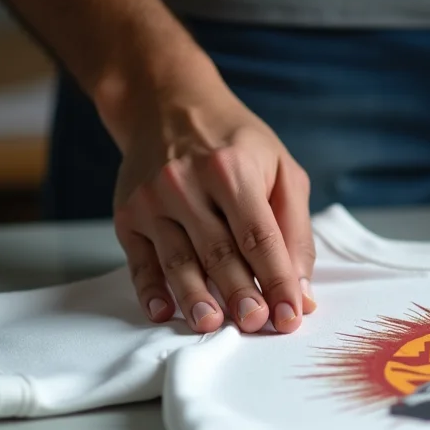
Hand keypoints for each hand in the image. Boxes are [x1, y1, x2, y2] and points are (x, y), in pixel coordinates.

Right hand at [108, 57, 317, 333]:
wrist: (167, 105)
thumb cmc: (236, 143)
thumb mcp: (280, 169)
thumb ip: (295, 230)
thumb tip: (302, 292)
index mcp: (232, 169)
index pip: (259, 235)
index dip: (277, 278)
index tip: (291, 314)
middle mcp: (186, 183)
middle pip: (218, 250)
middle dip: (239, 292)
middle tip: (257, 324)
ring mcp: (151, 200)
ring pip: (177, 260)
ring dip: (196, 297)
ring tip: (213, 325)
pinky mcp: (127, 215)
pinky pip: (139, 261)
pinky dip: (150, 290)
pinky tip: (164, 312)